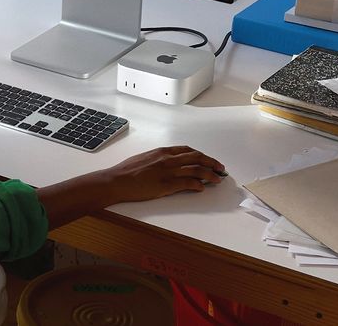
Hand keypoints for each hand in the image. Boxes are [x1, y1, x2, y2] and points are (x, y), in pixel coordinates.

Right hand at [101, 145, 225, 202]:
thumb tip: (167, 163)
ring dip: (210, 174)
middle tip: (220, 168)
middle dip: (211, 162)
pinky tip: (202, 187)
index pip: (188, 150)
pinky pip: (187, 183)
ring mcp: (168, 171)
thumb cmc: (126, 171)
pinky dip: (198, 185)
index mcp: (162, 152)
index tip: (208, 159)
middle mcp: (168, 159)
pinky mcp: (166, 185)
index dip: (201, 155)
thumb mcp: (144, 158)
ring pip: (196, 170)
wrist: (117, 180)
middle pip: (197, 158)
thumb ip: (158, 159)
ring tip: (217, 179)